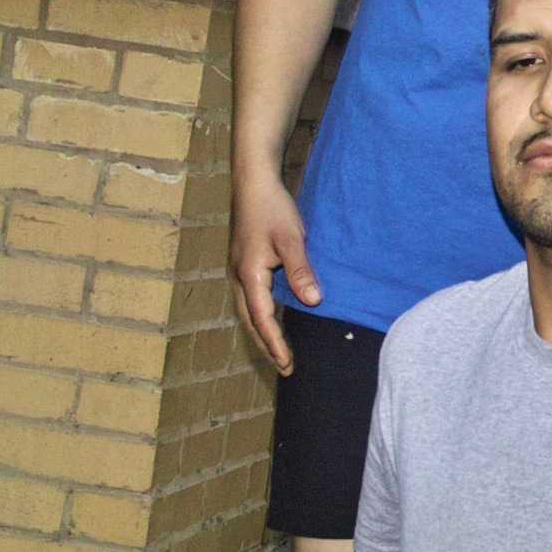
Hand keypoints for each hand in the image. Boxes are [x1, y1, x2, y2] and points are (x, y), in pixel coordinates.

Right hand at [231, 167, 317, 374]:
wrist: (253, 183)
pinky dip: (262, 315)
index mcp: (249, 275)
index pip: (262, 319)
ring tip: (280, 352)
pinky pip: (251, 299)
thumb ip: (301, 270)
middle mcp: (239, 277)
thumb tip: (312, 301)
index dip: (275, 344)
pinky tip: (274, 318)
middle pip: (251, 321)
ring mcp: (239, 270)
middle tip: (285, 368)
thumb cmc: (272, 208)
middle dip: (267, 346)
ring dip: (263, 333)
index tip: (287, 365)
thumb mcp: (291, 239)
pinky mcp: (244, 263)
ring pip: (248, 311)